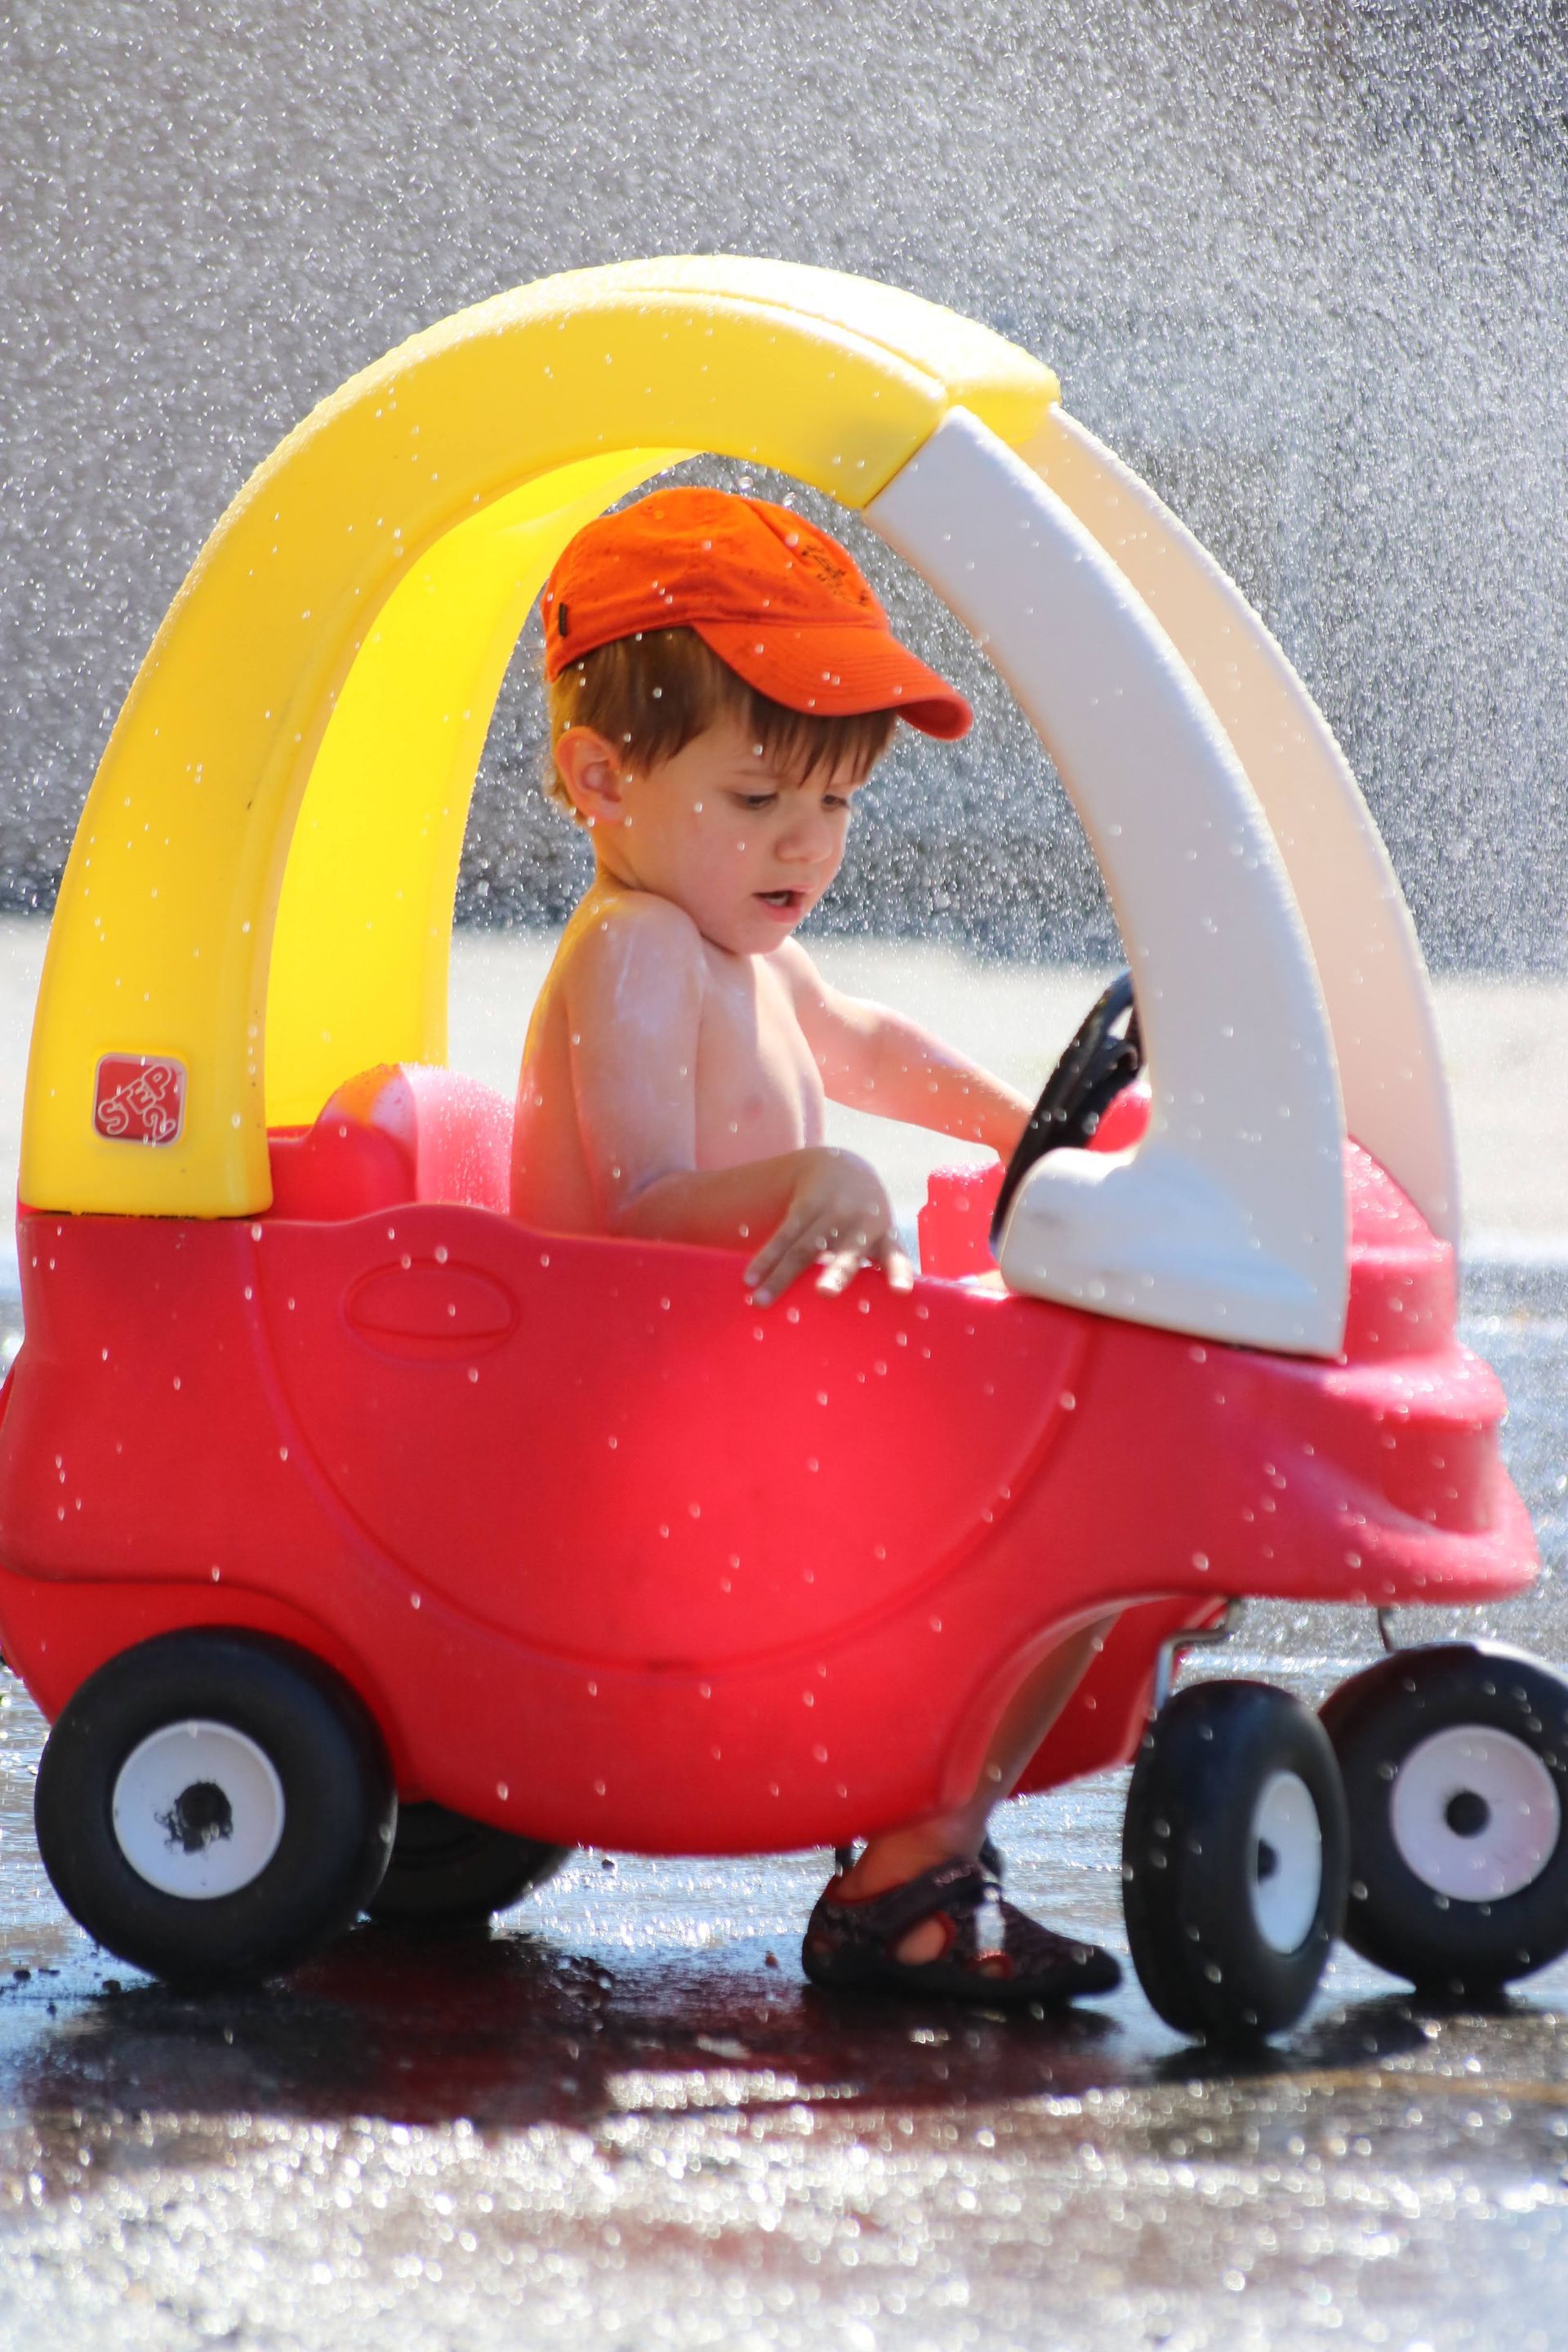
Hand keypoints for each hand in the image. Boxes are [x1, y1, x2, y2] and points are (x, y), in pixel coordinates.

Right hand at [744, 1147, 914, 1305]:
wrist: (844, 1165)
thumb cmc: (866, 1220)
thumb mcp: (882, 1236)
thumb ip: (884, 1268)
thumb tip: (884, 1319)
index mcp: (885, 1236)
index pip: (895, 1257)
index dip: (898, 1273)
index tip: (901, 1291)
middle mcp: (860, 1223)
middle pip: (847, 1251)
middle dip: (837, 1272)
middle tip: (826, 1293)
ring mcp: (832, 1212)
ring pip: (804, 1247)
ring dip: (781, 1275)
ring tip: (762, 1301)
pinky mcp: (805, 1206)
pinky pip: (783, 1235)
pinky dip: (766, 1257)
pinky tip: (750, 1278)